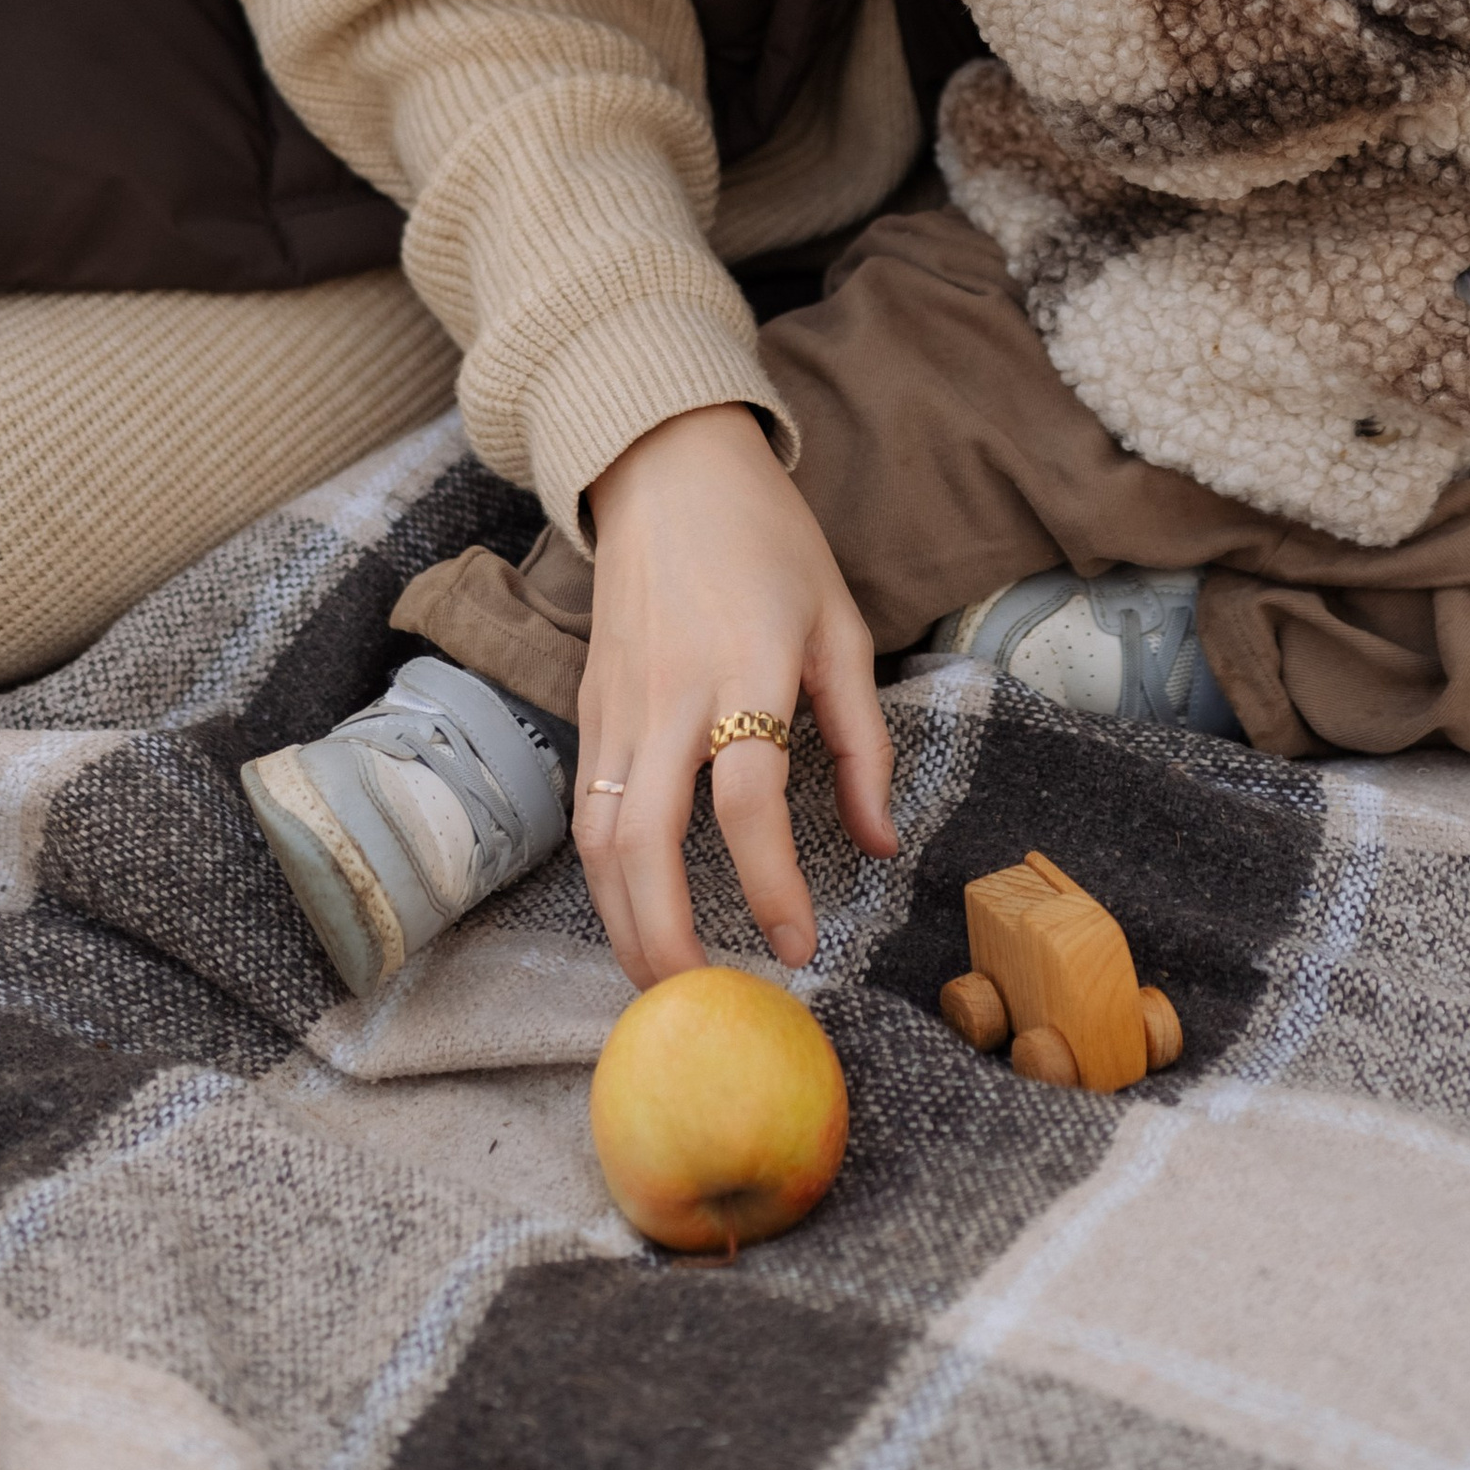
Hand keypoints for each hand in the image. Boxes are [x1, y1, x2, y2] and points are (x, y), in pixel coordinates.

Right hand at [577, 402, 895, 989]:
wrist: (666, 466)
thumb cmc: (768, 540)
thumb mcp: (839, 623)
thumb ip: (862, 739)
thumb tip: (880, 844)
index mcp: (747, 666)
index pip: (749, 800)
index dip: (772, 885)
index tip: (797, 947)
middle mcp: (671, 692)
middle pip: (645, 842)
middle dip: (666, 938)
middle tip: (702, 1004)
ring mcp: (617, 701)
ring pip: (598, 838)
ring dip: (621, 922)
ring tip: (664, 981)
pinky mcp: (588, 704)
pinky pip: (588, 807)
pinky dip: (603, 876)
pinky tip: (632, 913)